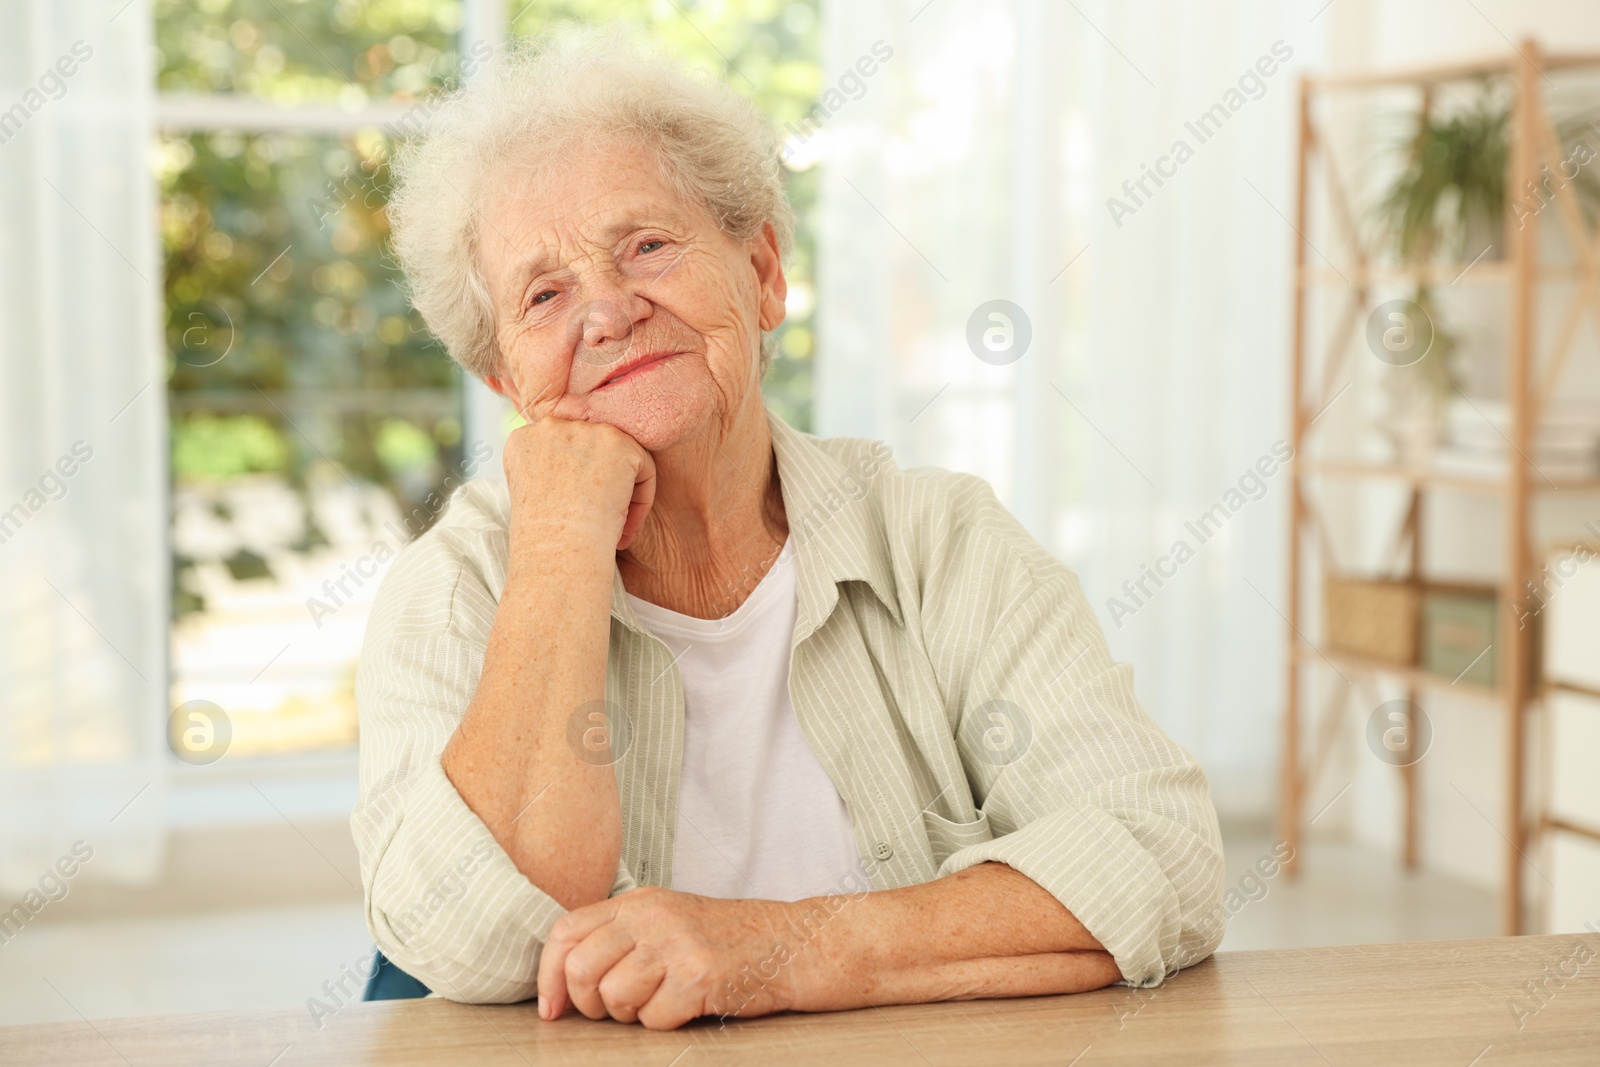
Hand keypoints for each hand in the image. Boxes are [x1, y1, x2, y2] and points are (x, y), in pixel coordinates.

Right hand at [502, 415, 655, 550]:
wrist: (558, 549)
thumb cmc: (543, 539)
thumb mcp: (531, 498)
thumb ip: (549, 472)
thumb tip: (578, 476)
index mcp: (523, 440)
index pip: (559, 452)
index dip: (573, 486)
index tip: (575, 515)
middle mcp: (551, 427)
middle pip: (589, 451)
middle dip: (599, 486)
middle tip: (599, 524)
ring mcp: (585, 431)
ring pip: (617, 457)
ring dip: (621, 492)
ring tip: (616, 529)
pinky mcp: (619, 443)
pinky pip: (642, 466)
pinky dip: (641, 498)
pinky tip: (626, 527)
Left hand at [536, 887, 799, 1029]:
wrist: (787, 943)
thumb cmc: (724, 940)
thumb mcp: (666, 920)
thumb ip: (619, 937)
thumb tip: (563, 981)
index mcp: (637, 902)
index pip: (566, 932)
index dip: (548, 975)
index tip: (552, 1008)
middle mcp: (652, 917)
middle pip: (582, 969)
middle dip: (590, 1004)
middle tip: (614, 1010)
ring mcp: (675, 944)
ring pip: (614, 998)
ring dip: (632, 1014)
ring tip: (661, 1001)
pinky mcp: (698, 976)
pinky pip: (653, 1019)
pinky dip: (666, 1023)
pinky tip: (689, 1005)